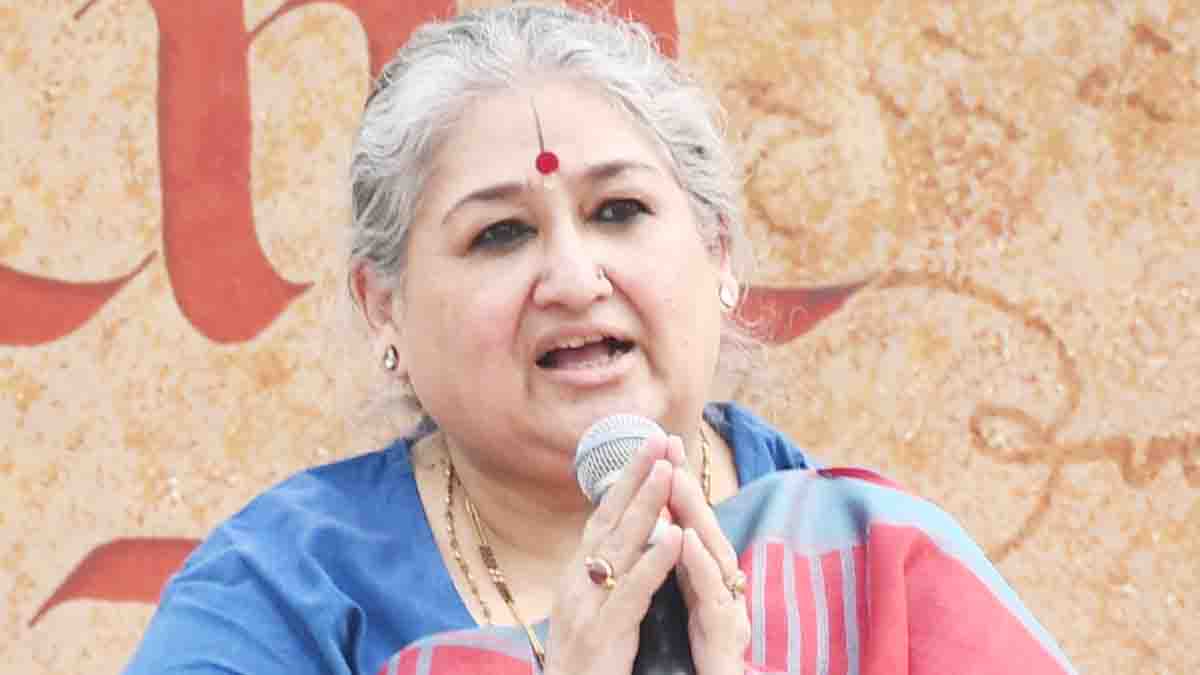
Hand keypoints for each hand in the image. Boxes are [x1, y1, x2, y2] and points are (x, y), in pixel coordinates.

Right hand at [543, 435, 684, 674]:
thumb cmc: (585, 661)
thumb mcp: (590, 608)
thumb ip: (605, 572)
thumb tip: (627, 535)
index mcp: (577, 575)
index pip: (604, 517)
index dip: (626, 481)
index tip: (650, 445)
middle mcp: (577, 582)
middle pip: (610, 520)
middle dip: (636, 477)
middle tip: (659, 440)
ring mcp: (587, 605)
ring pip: (621, 547)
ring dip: (646, 506)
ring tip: (669, 472)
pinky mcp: (602, 632)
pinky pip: (633, 591)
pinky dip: (654, 563)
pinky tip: (675, 538)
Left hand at [664, 435, 750, 674]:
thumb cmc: (698, 653)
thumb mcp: (681, 602)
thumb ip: (672, 566)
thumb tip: (656, 528)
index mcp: (703, 577)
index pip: (686, 522)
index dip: (673, 485)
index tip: (657, 444)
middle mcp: (721, 585)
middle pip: (703, 528)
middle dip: (684, 486)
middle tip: (668, 444)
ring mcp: (728, 607)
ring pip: (713, 553)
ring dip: (695, 514)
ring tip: (674, 478)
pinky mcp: (727, 635)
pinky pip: (713, 596)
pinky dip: (701, 566)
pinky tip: (687, 540)